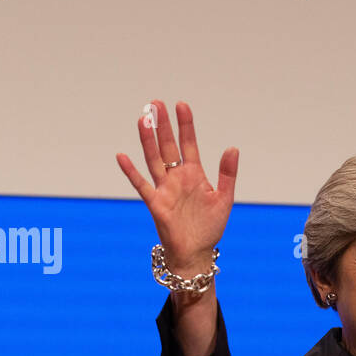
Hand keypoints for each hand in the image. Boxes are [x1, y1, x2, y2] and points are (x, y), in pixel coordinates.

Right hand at [115, 99, 239, 273]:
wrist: (197, 252)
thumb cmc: (210, 226)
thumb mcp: (224, 198)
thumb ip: (227, 173)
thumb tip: (233, 147)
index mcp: (194, 175)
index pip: (189, 144)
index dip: (185, 125)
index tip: (181, 105)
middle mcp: (177, 178)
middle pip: (168, 147)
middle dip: (163, 126)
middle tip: (155, 103)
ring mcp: (165, 189)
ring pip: (154, 159)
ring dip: (148, 140)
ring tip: (143, 119)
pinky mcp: (155, 203)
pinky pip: (141, 184)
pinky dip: (131, 171)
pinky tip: (122, 156)